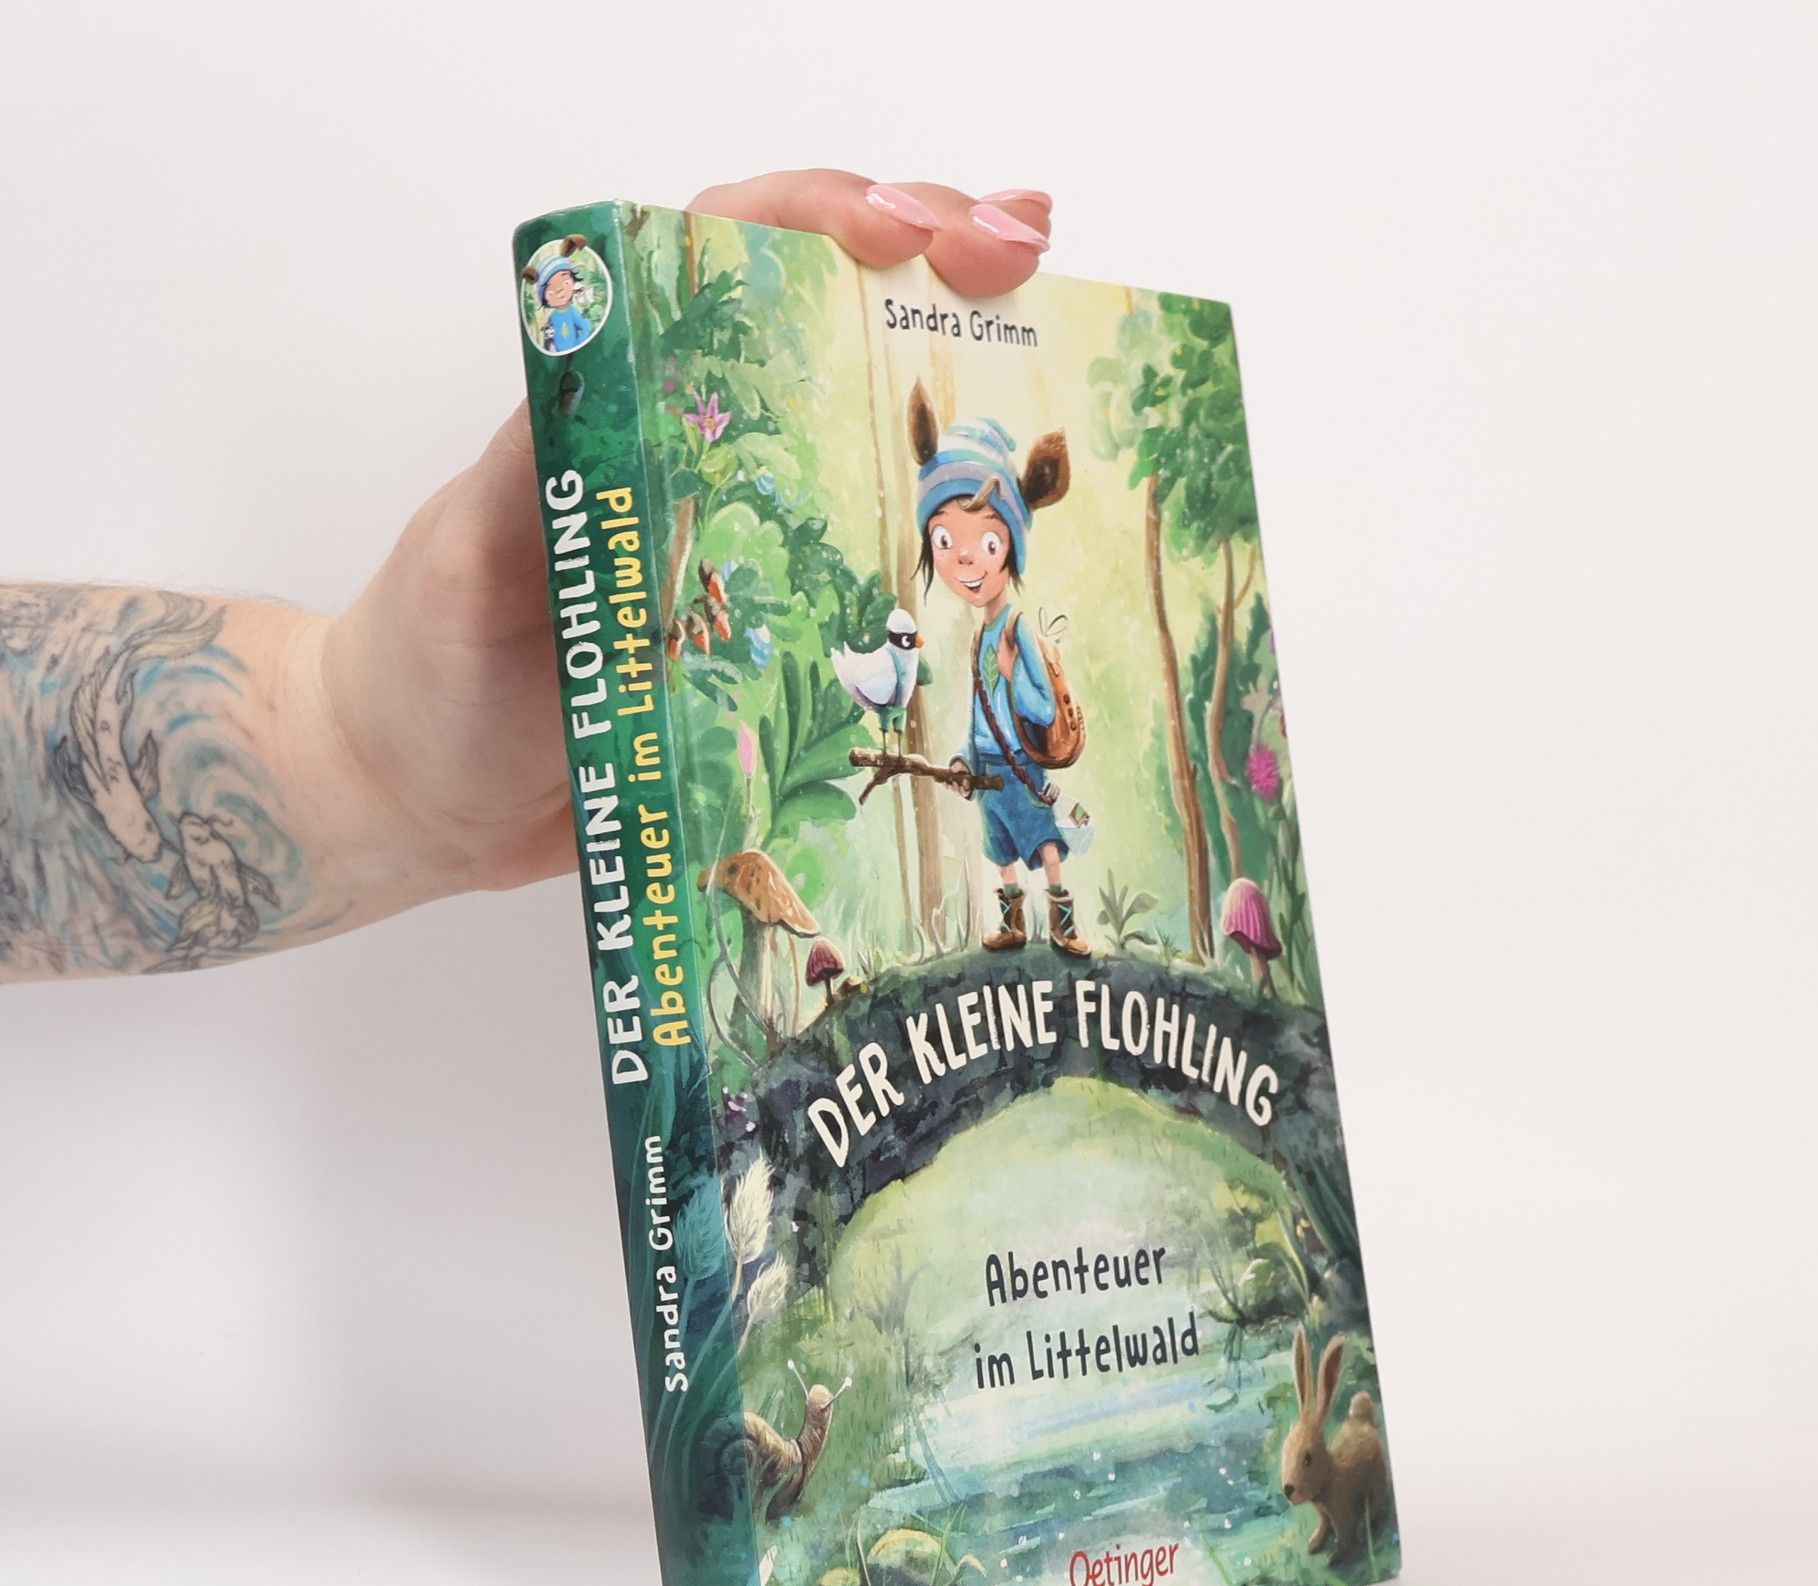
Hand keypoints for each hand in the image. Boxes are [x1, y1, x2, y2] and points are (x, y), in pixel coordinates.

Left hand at [314, 171, 1054, 904]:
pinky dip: (945, 547)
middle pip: (822, 320)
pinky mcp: (767, 633)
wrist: (423, 798)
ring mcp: (739, 543)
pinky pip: (867, 574)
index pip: (722, 255)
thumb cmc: (426, 673)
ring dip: (962, 388)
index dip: (821, 219)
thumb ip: (538, 480)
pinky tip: (1017, 546)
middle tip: (1029, 258)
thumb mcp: (473, 563)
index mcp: (617, 403)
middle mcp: (691, 453)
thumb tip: (610, 401)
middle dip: (931, 267)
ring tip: (1059, 357)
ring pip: (864, 437)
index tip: (910, 232)